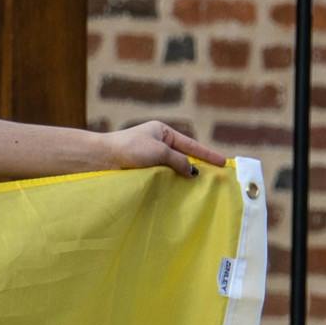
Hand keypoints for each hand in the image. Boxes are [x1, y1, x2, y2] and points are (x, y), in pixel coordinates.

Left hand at [98, 121, 226, 178]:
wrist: (101, 159)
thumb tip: (192, 171)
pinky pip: (162, 177)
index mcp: (162, 132)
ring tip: (199, 189)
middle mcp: (157, 144)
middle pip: (183, 157)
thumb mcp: (159, 151)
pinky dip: (171, 183)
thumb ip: (178, 160)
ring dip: (182, 178)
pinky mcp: (141, 171)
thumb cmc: (129, 149)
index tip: (223, 163)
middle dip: (197, 167)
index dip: (208, 154)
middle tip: (215, 178)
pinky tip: (178, 193)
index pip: (190, 145)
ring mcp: (149, 158)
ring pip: (172, 169)